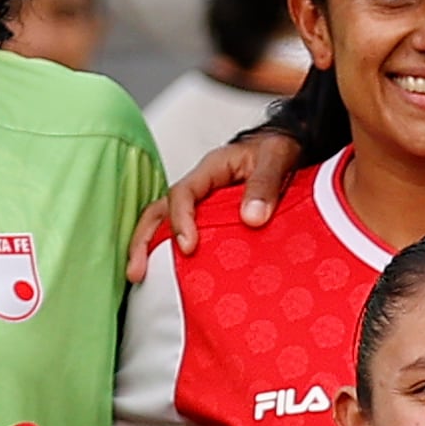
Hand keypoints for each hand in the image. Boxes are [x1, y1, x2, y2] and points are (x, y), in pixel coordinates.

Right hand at [145, 123, 304, 263]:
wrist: (287, 148)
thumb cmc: (277, 150)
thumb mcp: (277, 158)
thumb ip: (265, 185)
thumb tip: (252, 218)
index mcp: (211, 169)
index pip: (183, 193)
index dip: (181, 219)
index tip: (188, 246)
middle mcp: (199, 187)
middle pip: (159, 211)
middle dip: (144, 240)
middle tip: (137, 271)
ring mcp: (201, 203)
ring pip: (163, 223)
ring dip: (148, 249)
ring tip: (140, 278)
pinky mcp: (209, 219)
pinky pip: (183, 234)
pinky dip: (170, 253)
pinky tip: (170, 277)